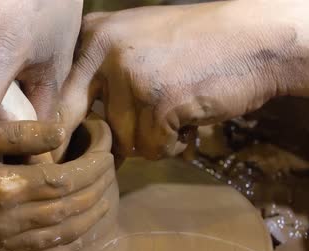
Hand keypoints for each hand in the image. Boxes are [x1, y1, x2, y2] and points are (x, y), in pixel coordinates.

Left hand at [57, 0, 308, 159]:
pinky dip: (172, 144)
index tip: (66, 153)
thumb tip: (67, 134)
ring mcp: (130, 77)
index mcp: (92, 35)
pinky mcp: (158, 104)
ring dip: (149, 140)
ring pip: (124, 141)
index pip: (60, 96)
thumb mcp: (133, 46)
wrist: (253, 40)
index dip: (63, 131)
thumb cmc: (190, 46)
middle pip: (90, 124)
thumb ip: (98, 78)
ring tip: (173, 113)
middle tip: (129, 140)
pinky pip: (152, 148)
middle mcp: (103, 51)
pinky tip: (187, 119)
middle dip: (105, 142)